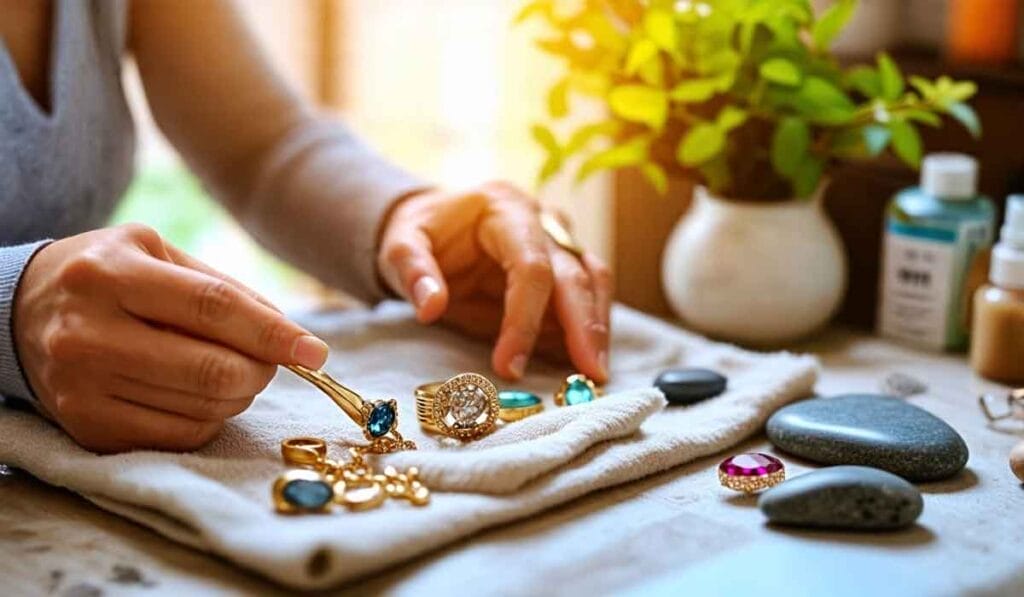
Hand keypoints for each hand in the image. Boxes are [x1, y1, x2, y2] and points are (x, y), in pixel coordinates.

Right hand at [12, 224, 328, 452]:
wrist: (18, 313)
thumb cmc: (108, 276)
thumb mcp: (156, 253)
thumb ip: (223, 287)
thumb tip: (290, 335)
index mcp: (111, 274)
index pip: (212, 308)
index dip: (273, 333)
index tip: (316, 352)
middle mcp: (89, 333)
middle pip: (212, 369)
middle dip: (262, 370)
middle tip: (271, 361)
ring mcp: (84, 387)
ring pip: (203, 409)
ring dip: (239, 394)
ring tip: (229, 370)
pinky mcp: (87, 428)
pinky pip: (181, 436)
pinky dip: (211, 418)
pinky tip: (200, 394)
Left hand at [377, 182, 610, 381]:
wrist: (434, 223)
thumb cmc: (419, 233)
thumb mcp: (399, 245)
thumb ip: (413, 272)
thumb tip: (431, 307)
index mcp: (504, 208)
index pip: (530, 267)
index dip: (525, 320)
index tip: (510, 367)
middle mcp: (541, 219)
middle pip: (577, 273)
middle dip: (586, 326)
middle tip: (591, 374)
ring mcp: (559, 239)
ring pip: (596, 280)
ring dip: (598, 328)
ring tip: (595, 374)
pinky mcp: (565, 263)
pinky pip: (589, 295)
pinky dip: (590, 328)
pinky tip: (584, 363)